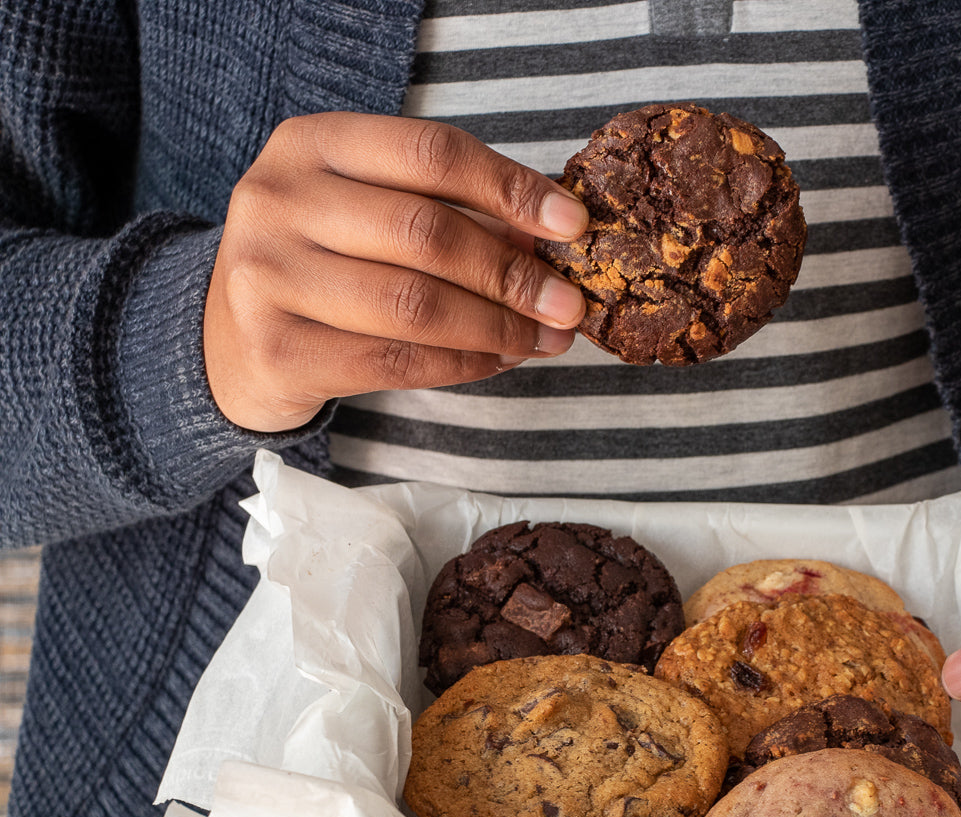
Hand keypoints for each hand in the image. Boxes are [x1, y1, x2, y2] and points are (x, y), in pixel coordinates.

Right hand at [203, 112, 590, 432]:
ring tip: (545, 338)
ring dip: (498, 326)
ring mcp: (267, 276)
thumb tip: (548, 242)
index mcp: (312, 144)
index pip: (431, 154)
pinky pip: (395, 362)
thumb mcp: (368, 209)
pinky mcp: (276, 349)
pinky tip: (498, 360)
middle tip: (568, 302)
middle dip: (513, 273)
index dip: (511, 189)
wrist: (225, 334)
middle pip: (427, 233)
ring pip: (414, 305)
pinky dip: (462, 364)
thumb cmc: (322, 259)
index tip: (571, 225)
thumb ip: (448, 211)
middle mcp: (279, 199)